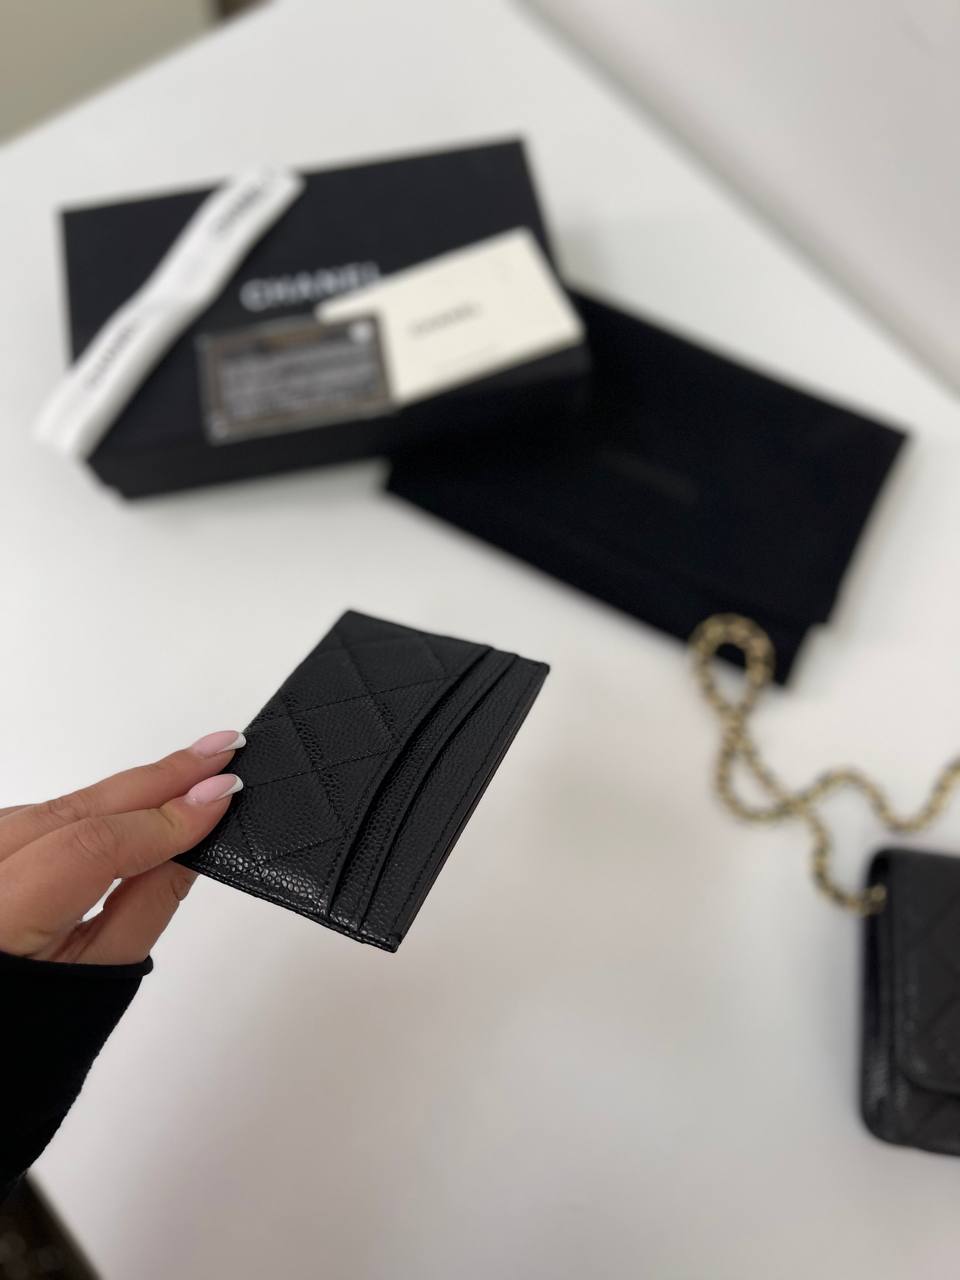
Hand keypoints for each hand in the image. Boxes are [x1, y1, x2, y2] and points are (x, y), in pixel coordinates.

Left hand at [0, 731, 244, 964]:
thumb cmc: (33, 1021)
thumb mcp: (102, 972)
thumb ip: (151, 898)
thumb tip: (196, 833)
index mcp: (3, 918)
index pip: (92, 847)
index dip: (163, 816)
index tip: (224, 793)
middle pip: (75, 809)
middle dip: (156, 777)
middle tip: (222, 751)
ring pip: (59, 804)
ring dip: (128, 788)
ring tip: (194, 769)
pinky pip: (43, 812)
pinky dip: (92, 805)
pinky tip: (136, 799)